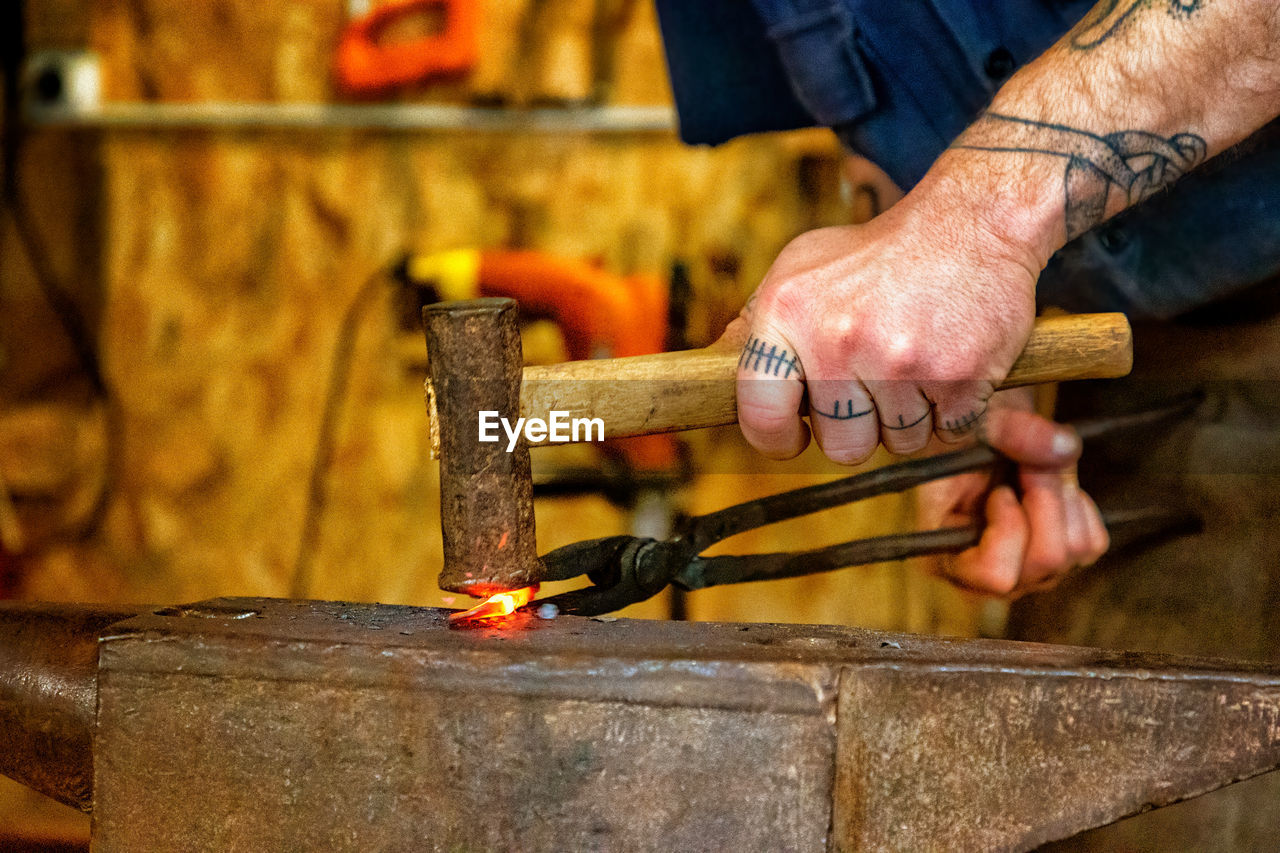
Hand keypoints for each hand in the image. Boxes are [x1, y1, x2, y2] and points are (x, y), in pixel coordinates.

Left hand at [733, 184, 1040, 463]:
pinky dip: (953, 411)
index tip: (795, 433)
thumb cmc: (880, 252)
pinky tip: (948, 365)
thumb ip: (759, 321)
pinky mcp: (959, 376)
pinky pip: (947, 434)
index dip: (776, 437)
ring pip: (899, 444)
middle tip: (875, 383)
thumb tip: (713, 370)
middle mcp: (838, 338)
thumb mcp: (802, 267)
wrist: (972, 222)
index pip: (760, 413)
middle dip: (860, 428)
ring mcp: (900, 361)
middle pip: (841, 447)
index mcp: (788, 312)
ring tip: (915, 363)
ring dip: (910, 418)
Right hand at [916, 391, 1108, 595]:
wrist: (981, 437)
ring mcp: (1023, 575)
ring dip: (1062, 497)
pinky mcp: (1057, 563)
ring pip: (1073, 551)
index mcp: (942, 556)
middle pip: (1045, 561)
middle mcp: (983, 579)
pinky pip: (1091, 543)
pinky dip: (1078, 506)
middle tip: (1029, 464)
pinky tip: (1051, 487)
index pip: (995, 575)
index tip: (1002, 490)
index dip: (1010, 529)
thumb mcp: (971, 423)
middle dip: (1045, 501)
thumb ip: (1009, 432)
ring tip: (1036, 468)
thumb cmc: (961, 435)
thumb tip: (1066, 448)